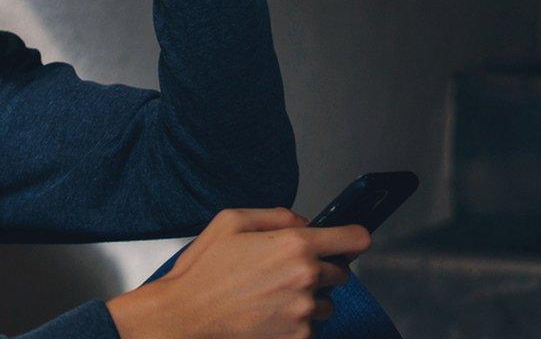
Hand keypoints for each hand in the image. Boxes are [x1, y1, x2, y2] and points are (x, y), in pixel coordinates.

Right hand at [106, 208, 371, 338]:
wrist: (186, 316)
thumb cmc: (204, 270)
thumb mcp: (232, 221)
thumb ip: (276, 215)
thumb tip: (305, 223)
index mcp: (294, 245)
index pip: (354, 238)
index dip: (354, 237)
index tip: (351, 239)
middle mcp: (305, 278)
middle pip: (341, 271)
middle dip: (321, 268)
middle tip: (286, 269)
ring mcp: (304, 311)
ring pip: (327, 301)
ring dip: (310, 296)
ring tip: (272, 294)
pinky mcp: (298, 337)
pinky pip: (311, 325)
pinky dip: (296, 320)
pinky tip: (267, 312)